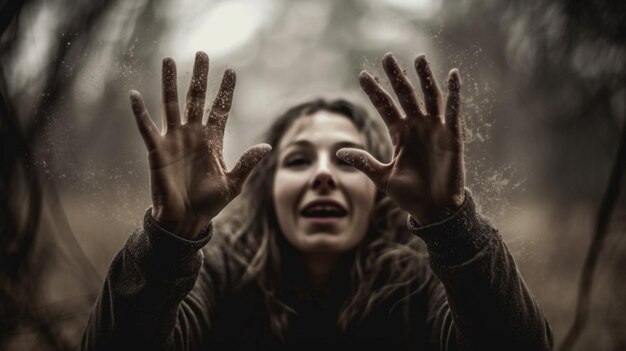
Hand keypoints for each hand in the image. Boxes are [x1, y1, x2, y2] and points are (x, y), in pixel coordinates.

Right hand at [130, 52, 270, 238]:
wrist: (186, 220)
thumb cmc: (210, 204)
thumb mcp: (233, 184)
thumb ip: (247, 164)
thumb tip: (267, 146)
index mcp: (213, 141)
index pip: (220, 109)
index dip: (225, 91)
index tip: (231, 71)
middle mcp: (193, 135)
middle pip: (196, 99)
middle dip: (199, 77)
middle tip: (202, 53)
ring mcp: (174, 140)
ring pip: (171, 105)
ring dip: (169, 83)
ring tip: (168, 60)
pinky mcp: (157, 150)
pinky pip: (147, 128)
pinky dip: (140, 112)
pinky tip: (135, 95)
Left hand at [337, 53, 463, 224]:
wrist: (434, 211)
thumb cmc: (410, 195)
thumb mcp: (382, 177)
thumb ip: (363, 162)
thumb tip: (338, 151)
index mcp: (400, 135)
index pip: (385, 107)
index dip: (375, 91)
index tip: (362, 75)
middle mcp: (417, 128)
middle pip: (405, 96)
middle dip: (396, 77)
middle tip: (387, 57)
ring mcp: (435, 130)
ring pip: (429, 97)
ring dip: (424, 77)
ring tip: (418, 58)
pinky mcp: (452, 137)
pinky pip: (453, 111)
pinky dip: (454, 93)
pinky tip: (452, 75)